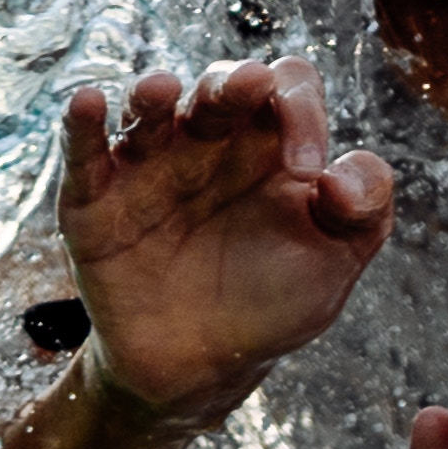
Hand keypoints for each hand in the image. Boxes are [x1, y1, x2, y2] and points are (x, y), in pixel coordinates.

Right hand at [57, 60, 397, 427]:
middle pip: (219, 85)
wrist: (201, 367)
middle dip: (232, 80)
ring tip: (160, 89)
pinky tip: (88, 102)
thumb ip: (366, 210)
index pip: (288, 89)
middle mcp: (209, 141)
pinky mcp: (96, 200)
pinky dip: (81, 125)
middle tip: (248, 87)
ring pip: (148, 107)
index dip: (302, 109)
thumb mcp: (336, 261)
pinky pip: (84, 152)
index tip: (308, 168)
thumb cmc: (271, 303)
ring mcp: (149, 164)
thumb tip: (345, 174)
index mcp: (270, 143)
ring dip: (152, 92)